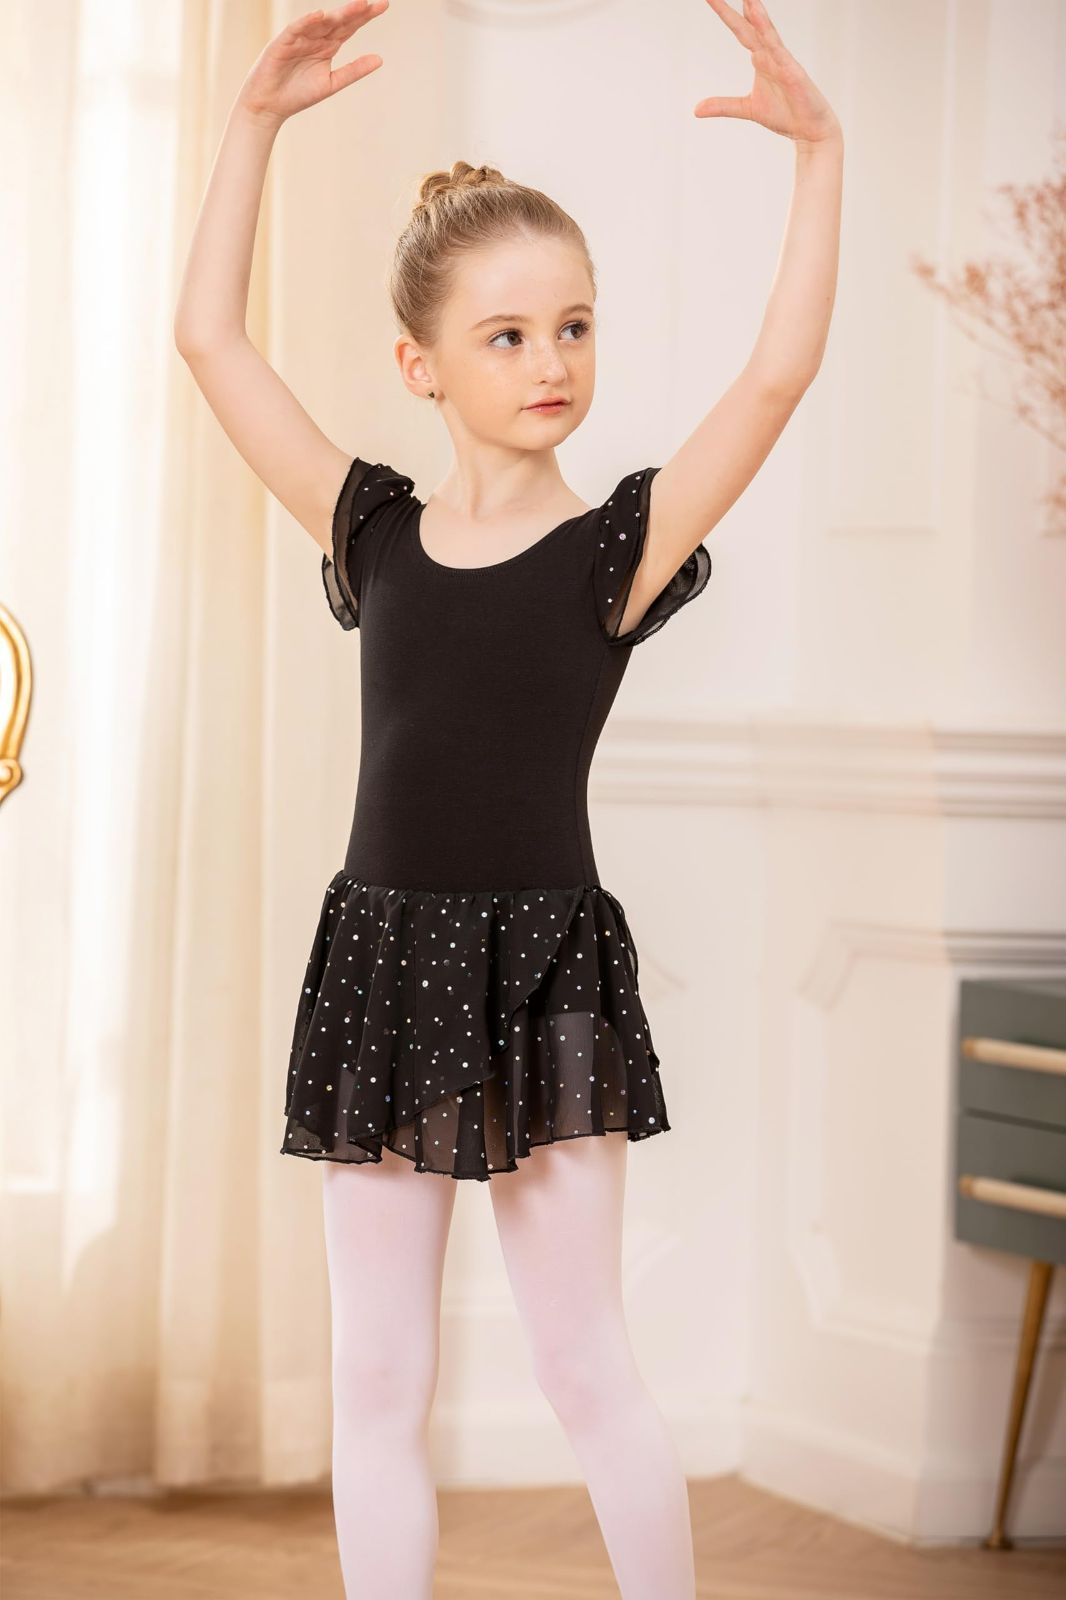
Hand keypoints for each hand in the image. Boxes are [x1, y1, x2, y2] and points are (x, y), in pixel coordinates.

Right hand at [238, 1, 387, 127]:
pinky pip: (296, 29)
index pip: (350, 27)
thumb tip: (380, 59)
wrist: (270, 105)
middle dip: (356, 11)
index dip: (365, 16)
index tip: (383, 5)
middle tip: (374, 2)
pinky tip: (321, 15)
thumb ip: (354, 70)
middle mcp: (315, 37)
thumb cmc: (298, 94)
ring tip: (357, 5)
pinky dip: (308, 22)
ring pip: (321, 22)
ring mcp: (299, 38)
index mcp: (328, 45)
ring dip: (339, 14)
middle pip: (339, 21)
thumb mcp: (332, 83)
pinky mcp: (283, 43)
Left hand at [694, 0, 841, 147]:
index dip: (727, 14)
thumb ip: (723, 106)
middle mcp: (771, 54)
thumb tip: (696, 110)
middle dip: (736, 9)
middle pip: (750, 26)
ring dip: (758, 16)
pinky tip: (766, 30)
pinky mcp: (794, 73)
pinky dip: (772, 40)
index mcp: (760, 58)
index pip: (741, 30)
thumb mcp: (747, 108)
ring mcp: (783, 61)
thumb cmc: (784, 114)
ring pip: (767, 34)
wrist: (808, 130)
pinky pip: (781, 53)